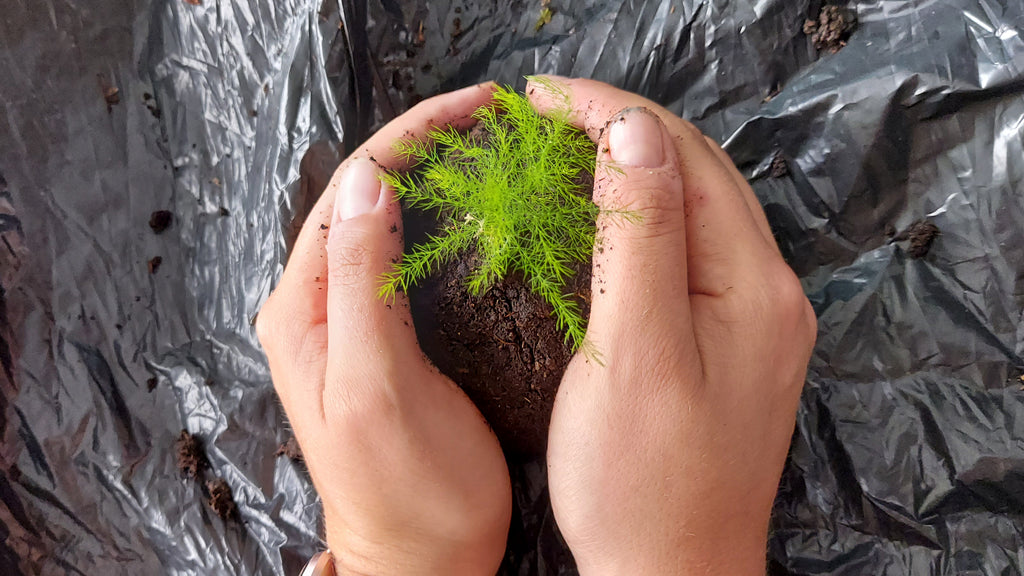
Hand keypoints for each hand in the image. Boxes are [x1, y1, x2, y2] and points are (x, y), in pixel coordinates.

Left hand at [257, 84, 510, 575]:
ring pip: (381, 219)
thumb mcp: (379, 384)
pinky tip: (468, 208)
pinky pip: (398, 255)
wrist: (418, 560)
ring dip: (427, 174)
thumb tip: (370, 183)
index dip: (409, 138)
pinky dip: (434, 218)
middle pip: (361, 195)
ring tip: (483, 146)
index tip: (475, 111)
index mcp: (302, 310)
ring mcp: (343, 320)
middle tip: (489, 117)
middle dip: (420, 144)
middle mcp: (312, 305)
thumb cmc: (407, 491)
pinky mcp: (377, 336)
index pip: (349, 191)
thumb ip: (363, 284)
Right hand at [528, 77, 816, 574]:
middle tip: (544, 115)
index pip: (683, 157)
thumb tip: (633, 131)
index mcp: (753, 285)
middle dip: (622, 126)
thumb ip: (642, 236)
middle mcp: (768, 291)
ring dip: (634, 164)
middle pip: (698, 171)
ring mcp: (754, 317)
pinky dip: (644, 213)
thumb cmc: (643, 483)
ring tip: (566, 145)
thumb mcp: (635, 353)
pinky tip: (605, 214)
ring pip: (695, 205)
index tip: (539, 100)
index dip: (611, 112)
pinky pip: (691, 248)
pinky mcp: (730, 341)